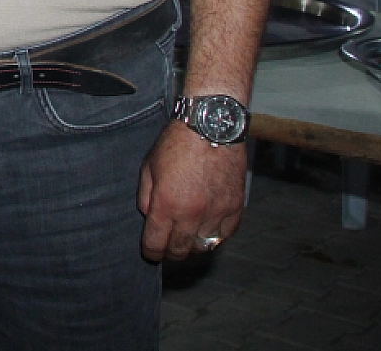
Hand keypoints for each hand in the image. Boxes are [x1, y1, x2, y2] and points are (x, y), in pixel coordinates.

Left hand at [137, 121, 247, 261]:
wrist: (211, 127)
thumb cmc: (176, 143)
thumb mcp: (149, 167)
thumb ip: (145, 197)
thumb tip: (149, 218)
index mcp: (166, 204)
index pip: (156, 243)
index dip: (151, 253)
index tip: (150, 253)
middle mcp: (192, 214)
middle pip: (181, 250)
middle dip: (171, 254)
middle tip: (167, 250)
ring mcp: (216, 213)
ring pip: (204, 246)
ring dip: (193, 245)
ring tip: (187, 239)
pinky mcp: (235, 208)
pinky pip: (225, 235)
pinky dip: (215, 236)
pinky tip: (207, 229)